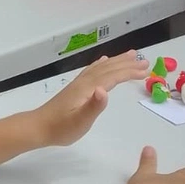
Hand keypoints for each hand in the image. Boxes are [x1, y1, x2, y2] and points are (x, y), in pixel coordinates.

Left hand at [34, 51, 148, 146]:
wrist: (38, 127)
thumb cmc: (61, 128)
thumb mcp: (80, 121)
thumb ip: (94, 106)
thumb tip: (105, 90)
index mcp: (88, 88)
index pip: (113, 76)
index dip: (129, 72)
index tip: (146, 71)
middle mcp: (84, 81)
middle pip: (109, 68)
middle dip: (127, 64)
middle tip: (145, 61)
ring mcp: (79, 84)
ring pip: (101, 68)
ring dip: (116, 62)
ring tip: (130, 55)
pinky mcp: (75, 88)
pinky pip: (93, 71)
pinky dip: (101, 65)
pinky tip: (103, 63)